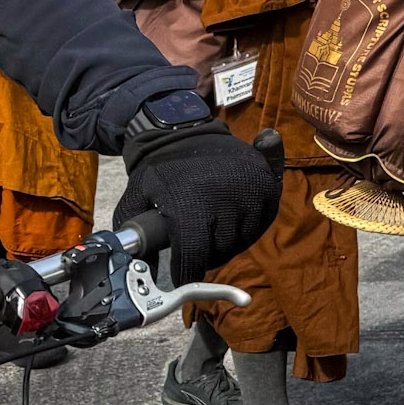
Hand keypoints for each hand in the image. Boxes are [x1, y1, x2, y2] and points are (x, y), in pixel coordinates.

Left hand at [114, 121, 281, 285]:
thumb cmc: (159, 168)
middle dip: (205, 253)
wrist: (187, 130)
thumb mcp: (136, 197)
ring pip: (242, 241)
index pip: (194, 256)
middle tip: (194, 238)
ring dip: (227, 240)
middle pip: (219, 252)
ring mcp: (250, 192)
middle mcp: (224, 199)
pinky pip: (261, 225)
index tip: (182, 274)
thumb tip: (142, 271)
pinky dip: (247, 226)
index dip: (187, 271)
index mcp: (190, 204)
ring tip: (211, 222)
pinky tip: (230, 213)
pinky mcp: (268, 187)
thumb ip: (135, 236)